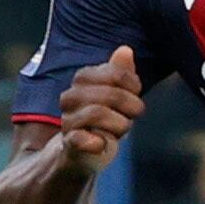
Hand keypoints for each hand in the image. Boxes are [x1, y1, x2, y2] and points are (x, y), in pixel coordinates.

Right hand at [57, 46, 143, 166]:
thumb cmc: (105, 119)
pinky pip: (80, 139)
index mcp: (82, 79)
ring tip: (121, 129)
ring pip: (98, 113)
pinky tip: (102, 144)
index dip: (133, 85)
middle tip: (134, 114)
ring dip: (121, 124)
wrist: (83, 153)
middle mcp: (70, 97)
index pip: (116, 74)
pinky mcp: (70, 143)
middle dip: (131, 106)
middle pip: (111, 94)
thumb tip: (125, 50)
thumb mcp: (116, 94)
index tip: (136, 93)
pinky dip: (96, 142)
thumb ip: (120, 73)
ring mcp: (68, 120)